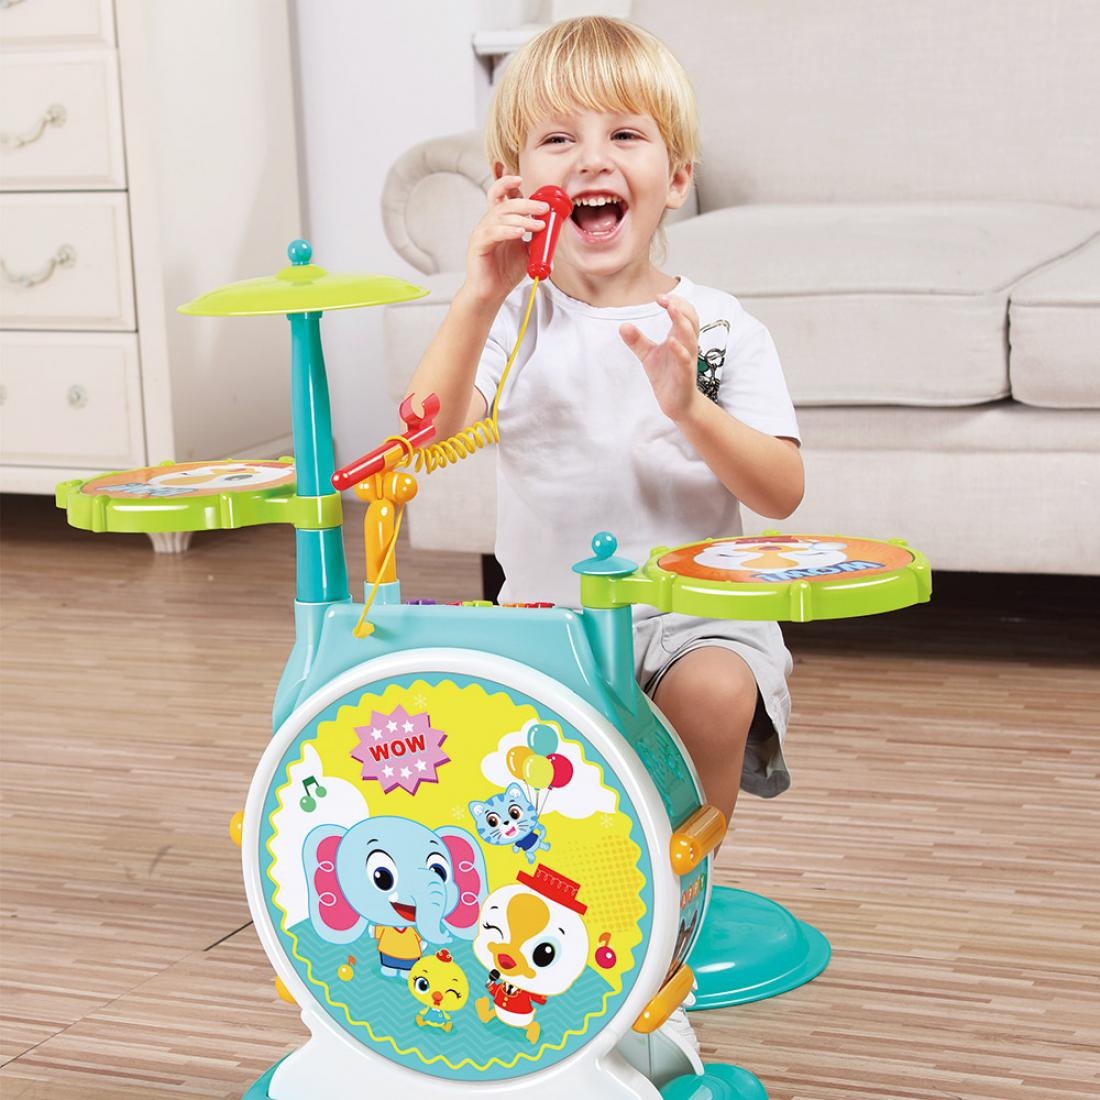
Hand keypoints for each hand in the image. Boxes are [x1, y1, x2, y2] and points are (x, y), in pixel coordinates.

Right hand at [462, 175, 549, 309]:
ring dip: (522, 219)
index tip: (521, 179)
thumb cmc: (505, 272)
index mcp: (499, 221)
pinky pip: (493, 233)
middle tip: (544, 208)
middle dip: (526, 203)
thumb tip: (555, 230)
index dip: (508, 184)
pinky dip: (508, 231)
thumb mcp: (527, 252)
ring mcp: (482, 233)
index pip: (501, 195)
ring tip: (538, 226)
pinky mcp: (478, 245)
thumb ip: (537, 239)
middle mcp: (489, 223)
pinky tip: (520, 233)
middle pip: (504, 204)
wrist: (491, 293)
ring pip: (500, 217)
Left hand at [620, 294, 700, 421]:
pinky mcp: (685, 375)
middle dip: (680, 307)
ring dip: (682, 322)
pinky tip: (670, 341)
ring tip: (672, 310)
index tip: (659, 297)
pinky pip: (685, 360)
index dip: (675, 302)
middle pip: (691, 320)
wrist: (677, 403)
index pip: (684, 313)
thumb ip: (637, 340)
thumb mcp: (648, 355)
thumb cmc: (666, 376)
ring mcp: (688, 359)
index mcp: (681, 337)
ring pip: (691, 337)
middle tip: (665, 298)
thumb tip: (622, 326)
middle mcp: (687, 345)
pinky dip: (679, 350)